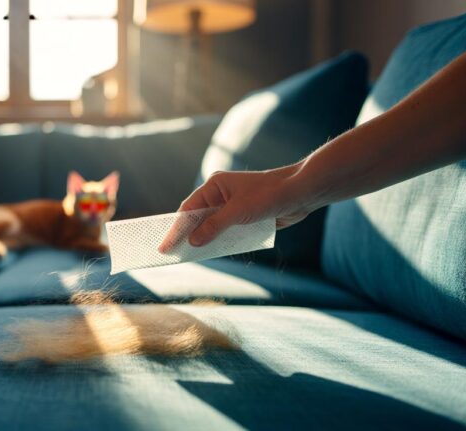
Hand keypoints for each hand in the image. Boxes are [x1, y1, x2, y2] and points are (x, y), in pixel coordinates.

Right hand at [158, 165, 314, 252]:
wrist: (300, 194)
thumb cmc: (269, 195)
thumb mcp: (237, 213)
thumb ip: (214, 227)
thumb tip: (193, 241)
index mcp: (215, 186)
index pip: (188, 209)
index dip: (175, 228)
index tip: (164, 245)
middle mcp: (221, 195)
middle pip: (197, 218)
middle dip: (186, 235)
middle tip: (170, 253)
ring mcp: (232, 206)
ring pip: (211, 225)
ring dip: (202, 239)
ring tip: (186, 256)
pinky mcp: (244, 216)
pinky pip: (225, 230)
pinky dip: (218, 240)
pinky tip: (210, 252)